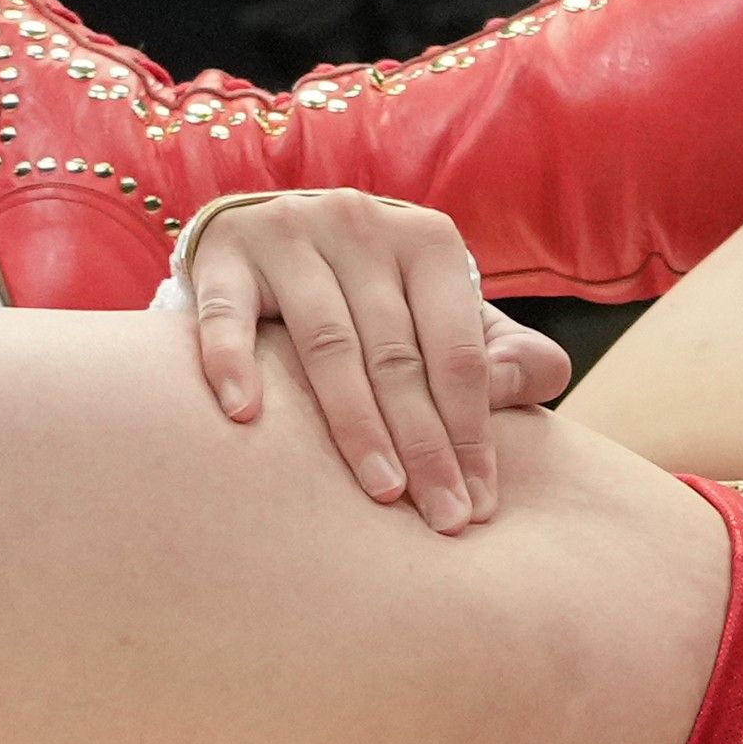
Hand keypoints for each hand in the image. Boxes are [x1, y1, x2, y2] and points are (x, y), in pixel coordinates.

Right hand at [182, 190, 571, 531]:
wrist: (271, 232)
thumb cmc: (375, 295)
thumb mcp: (444, 311)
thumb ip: (502, 353)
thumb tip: (516, 388)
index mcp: (429, 242)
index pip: (458, 352)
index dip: (473, 432)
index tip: (477, 506)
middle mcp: (363, 226)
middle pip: (397, 355)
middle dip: (423, 444)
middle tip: (440, 517)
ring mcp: (290, 234)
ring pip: (327, 343)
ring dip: (355, 423)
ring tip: (380, 491)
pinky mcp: (226, 255)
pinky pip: (228, 315)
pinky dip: (233, 362)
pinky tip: (244, 414)